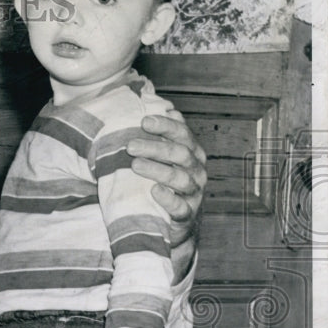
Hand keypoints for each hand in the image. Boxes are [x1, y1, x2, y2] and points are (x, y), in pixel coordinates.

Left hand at [128, 112, 206, 245]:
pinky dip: (168, 199)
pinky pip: (180, 207)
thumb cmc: (165, 180)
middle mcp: (196, 170)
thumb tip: (162, 106)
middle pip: (180, 154)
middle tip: (130, 145)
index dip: (165, 126)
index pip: (182, 134)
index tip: (144, 121)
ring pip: (180, 179)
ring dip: (157, 170)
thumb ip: (163, 135)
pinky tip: (154, 191)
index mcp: (191, 152)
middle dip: (155, 147)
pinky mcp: (186, 215)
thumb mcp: (164, 156)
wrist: (173, 221)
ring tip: (134, 165)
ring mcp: (193, 193)